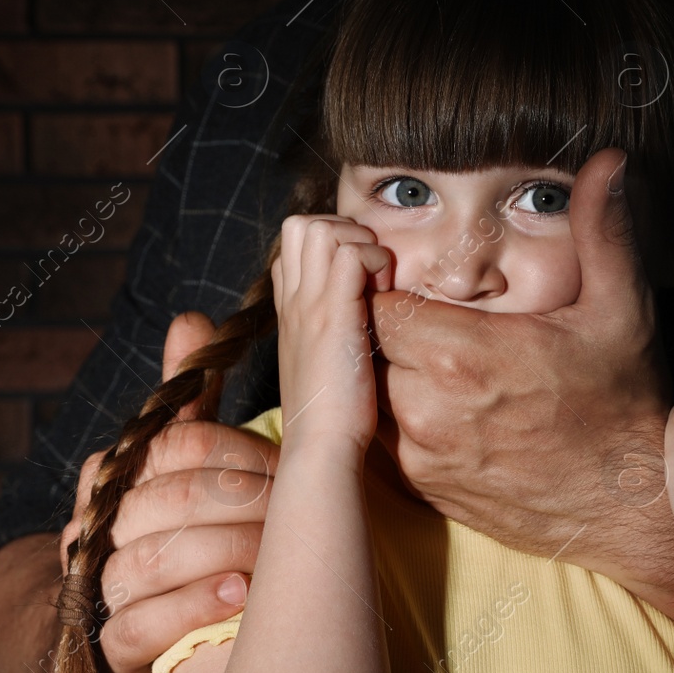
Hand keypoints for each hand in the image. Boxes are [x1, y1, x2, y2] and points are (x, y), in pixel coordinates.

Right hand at [58, 310, 278, 672]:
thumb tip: (190, 319)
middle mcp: (97, 522)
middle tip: (299, 512)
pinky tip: (241, 597)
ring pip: (151, 558)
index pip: (178, 443)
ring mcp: (101, 585)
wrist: (156, 628)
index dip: (242, 452)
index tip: (294, 465)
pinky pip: (139, 623)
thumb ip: (188, 397)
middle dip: (244, 503)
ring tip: (278, 556)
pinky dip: (194, 606)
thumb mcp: (188, 460)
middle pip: (169, 498)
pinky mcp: (112, 646)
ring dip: (225, 553)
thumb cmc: (184, 528)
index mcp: (117, 469)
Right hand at [271, 213, 393, 456]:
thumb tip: (366, 314)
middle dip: (344, 231)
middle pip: (301, 223)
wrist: (320, 449)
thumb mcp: (326, 364)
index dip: (330, 245)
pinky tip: (384, 296)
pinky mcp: (332, 315)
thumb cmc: (333, 417)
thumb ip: (336, 332)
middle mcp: (292, 301)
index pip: (294, 244)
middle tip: (369, 272)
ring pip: (322, 228)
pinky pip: (350, 254)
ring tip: (376, 282)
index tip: (358, 278)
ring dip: (359, 243)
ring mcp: (308, 305)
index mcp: (289, 310)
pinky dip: (374, 262)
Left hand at [368, 149, 673, 609]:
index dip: (391, 289)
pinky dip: (406, 415)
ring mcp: (422, 454)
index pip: (378, 303)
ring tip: (441, 361)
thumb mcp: (622, 309)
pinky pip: (389, 435)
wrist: (632, 506)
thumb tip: (608, 161)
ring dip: (395, 373)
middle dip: (391, 330)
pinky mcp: (425, 487)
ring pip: (374, 392)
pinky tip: (449, 402)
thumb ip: (602, 230)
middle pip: (370, 348)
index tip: (420, 287)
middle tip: (430, 320)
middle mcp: (429, 408)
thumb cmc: (626, 404)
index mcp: (465, 354)